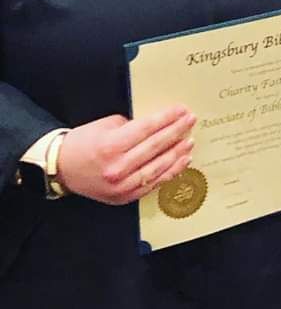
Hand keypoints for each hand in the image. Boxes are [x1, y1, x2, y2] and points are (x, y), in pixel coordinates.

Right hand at [56, 105, 196, 204]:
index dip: (167, 118)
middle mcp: (117, 168)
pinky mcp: (123, 198)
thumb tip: (158, 124)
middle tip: (191, 120)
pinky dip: (169, 172)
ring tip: (190, 141)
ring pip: (158, 168)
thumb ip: (132, 125)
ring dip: (178, 153)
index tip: (182, 110)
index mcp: (111, 146)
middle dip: (177, 132)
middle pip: (155, 147)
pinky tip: (181, 162)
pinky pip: (152, 184)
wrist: (61, 169)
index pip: (147, 129)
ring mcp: (121, 186)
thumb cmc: (83, 142)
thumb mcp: (105, 126)